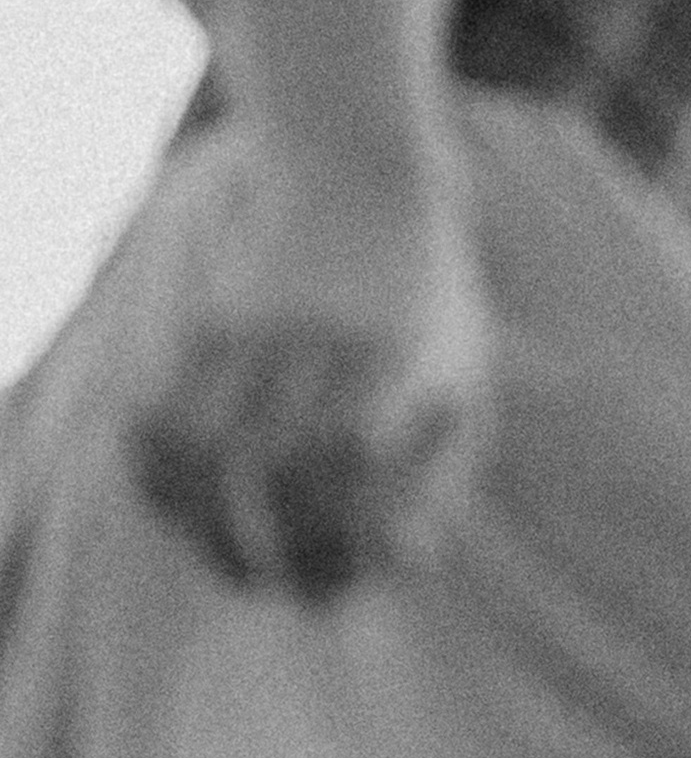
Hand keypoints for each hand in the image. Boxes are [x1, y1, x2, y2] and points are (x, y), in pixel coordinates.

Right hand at [132, 137, 486, 603]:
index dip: (343, 538)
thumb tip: (405, 563)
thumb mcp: (462, 380)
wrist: (367, 179)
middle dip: (272, 546)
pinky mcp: (217, 320)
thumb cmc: (426, 309)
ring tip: (221, 550)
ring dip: (205, 522)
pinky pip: (165, 414)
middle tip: (266, 578)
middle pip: (286, 471)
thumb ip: (443, 477)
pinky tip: (178, 499)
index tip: (338, 577)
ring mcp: (271, 329)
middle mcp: (340, 344)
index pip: (367, 472)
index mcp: (414, 362)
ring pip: (212, 452)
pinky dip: (160, 472)